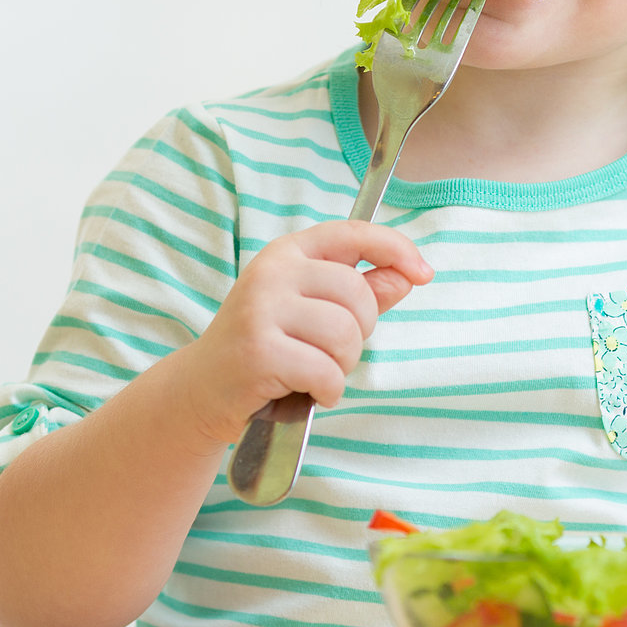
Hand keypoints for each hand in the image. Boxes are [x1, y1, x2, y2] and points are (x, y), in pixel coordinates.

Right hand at [178, 220, 432, 445]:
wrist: (202, 391)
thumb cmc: (266, 347)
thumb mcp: (313, 312)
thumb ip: (362, 292)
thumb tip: (408, 274)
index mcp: (288, 253)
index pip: (353, 234)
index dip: (395, 248)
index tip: (424, 272)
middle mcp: (272, 273)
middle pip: (357, 294)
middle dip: (360, 333)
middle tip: (331, 353)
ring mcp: (260, 310)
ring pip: (345, 334)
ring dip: (342, 366)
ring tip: (315, 372)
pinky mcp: (258, 351)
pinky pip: (325, 371)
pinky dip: (328, 390)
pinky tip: (307, 392)